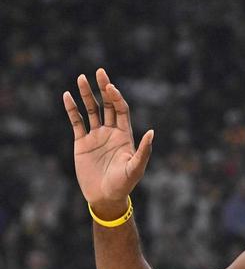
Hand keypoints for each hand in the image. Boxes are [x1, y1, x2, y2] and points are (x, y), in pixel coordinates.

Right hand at [63, 68, 152, 215]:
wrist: (105, 197)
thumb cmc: (124, 184)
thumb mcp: (136, 168)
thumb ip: (144, 150)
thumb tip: (152, 132)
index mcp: (125, 134)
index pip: (120, 109)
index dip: (116, 97)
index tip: (110, 87)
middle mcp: (110, 131)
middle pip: (106, 104)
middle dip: (103, 88)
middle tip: (98, 72)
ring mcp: (96, 136)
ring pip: (90, 110)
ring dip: (85, 94)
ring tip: (80, 78)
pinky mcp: (82, 142)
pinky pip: (76, 122)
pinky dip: (72, 109)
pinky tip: (67, 96)